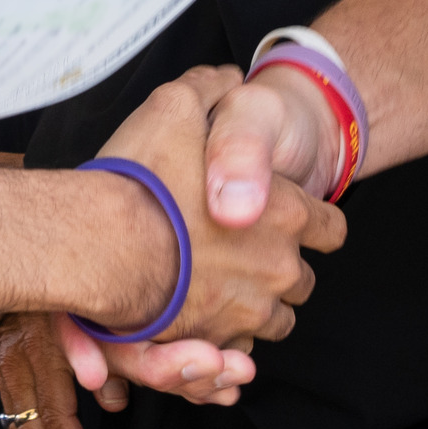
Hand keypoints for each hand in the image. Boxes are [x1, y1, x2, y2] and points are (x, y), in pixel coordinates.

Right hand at [79, 67, 342, 366]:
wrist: (95, 245)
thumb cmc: (139, 179)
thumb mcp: (175, 107)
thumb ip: (210, 88)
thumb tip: (226, 76)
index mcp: (284, 213)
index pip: (332, 229)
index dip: (314, 222)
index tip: (292, 220)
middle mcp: (276, 268)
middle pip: (302, 280)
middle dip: (280, 268)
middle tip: (244, 250)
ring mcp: (246, 313)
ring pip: (275, 319)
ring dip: (256, 305)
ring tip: (222, 284)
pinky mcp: (212, 345)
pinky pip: (237, 352)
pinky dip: (227, 338)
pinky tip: (202, 312)